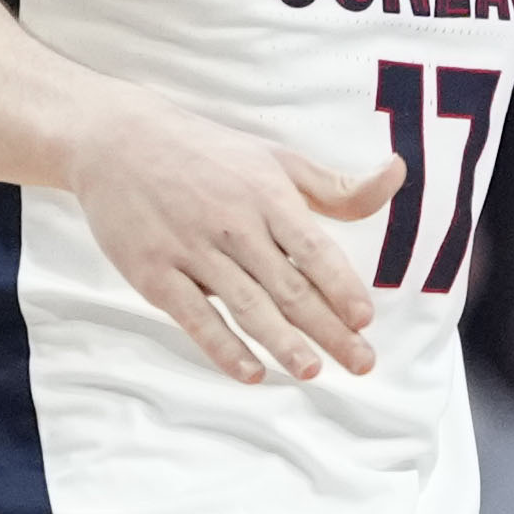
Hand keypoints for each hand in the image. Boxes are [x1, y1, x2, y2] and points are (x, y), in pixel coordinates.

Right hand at [67, 94, 396, 382]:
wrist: (116, 141)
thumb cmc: (208, 153)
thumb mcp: (275, 159)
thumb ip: (335, 185)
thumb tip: (396, 175)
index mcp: (266, 196)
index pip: (313, 249)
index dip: (340, 286)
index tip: (365, 318)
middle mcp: (232, 224)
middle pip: (288, 287)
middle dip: (329, 330)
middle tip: (362, 363)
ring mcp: (191, 250)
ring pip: (246, 305)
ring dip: (282, 343)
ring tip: (313, 372)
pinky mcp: (153, 273)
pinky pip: (194, 317)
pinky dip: (222, 347)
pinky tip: (250, 372)